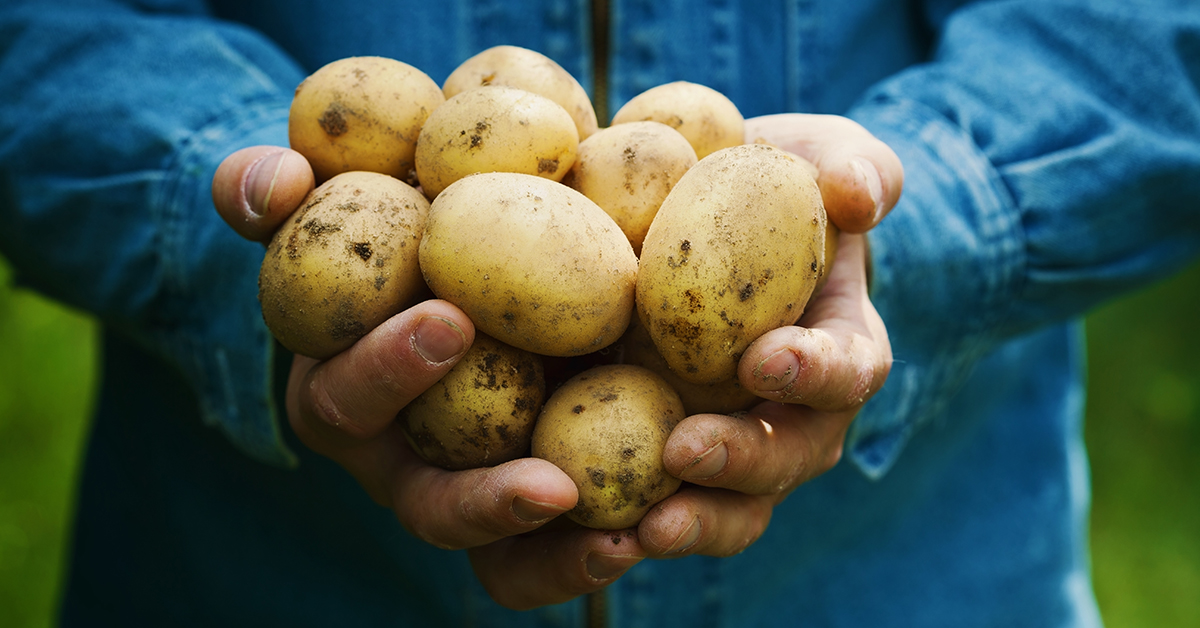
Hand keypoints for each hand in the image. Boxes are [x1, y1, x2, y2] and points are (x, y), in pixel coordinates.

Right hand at [213, 146, 643, 609]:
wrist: (484, 248)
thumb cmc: (399, 223)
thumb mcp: (338, 197)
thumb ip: (279, 189)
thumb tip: (276, 183)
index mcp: (347, 395)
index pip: (348, 398)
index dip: (387, 369)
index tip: (450, 320)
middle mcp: (408, 461)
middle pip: (431, 508)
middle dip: (482, 502)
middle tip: (551, 485)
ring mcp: (476, 491)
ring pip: (500, 559)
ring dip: (556, 559)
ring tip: (620, 543)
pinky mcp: (541, 500)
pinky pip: (559, 554)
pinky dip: (595, 551)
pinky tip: (653, 532)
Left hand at [634, 114, 897, 557]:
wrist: (692, 221)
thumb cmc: (766, 185)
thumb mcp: (816, 155)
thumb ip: (853, 166)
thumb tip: (857, 195)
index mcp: (836, 349)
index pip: (848, 369)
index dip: (817, 371)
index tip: (766, 357)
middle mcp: (792, 415)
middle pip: (786, 459)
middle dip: (742, 462)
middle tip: (685, 452)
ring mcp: (731, 447)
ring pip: (730, 509)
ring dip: (691, 522)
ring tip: (641, 531)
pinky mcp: (662, 462)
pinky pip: (654, 511)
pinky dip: (623, 529)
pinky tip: (578, 529)